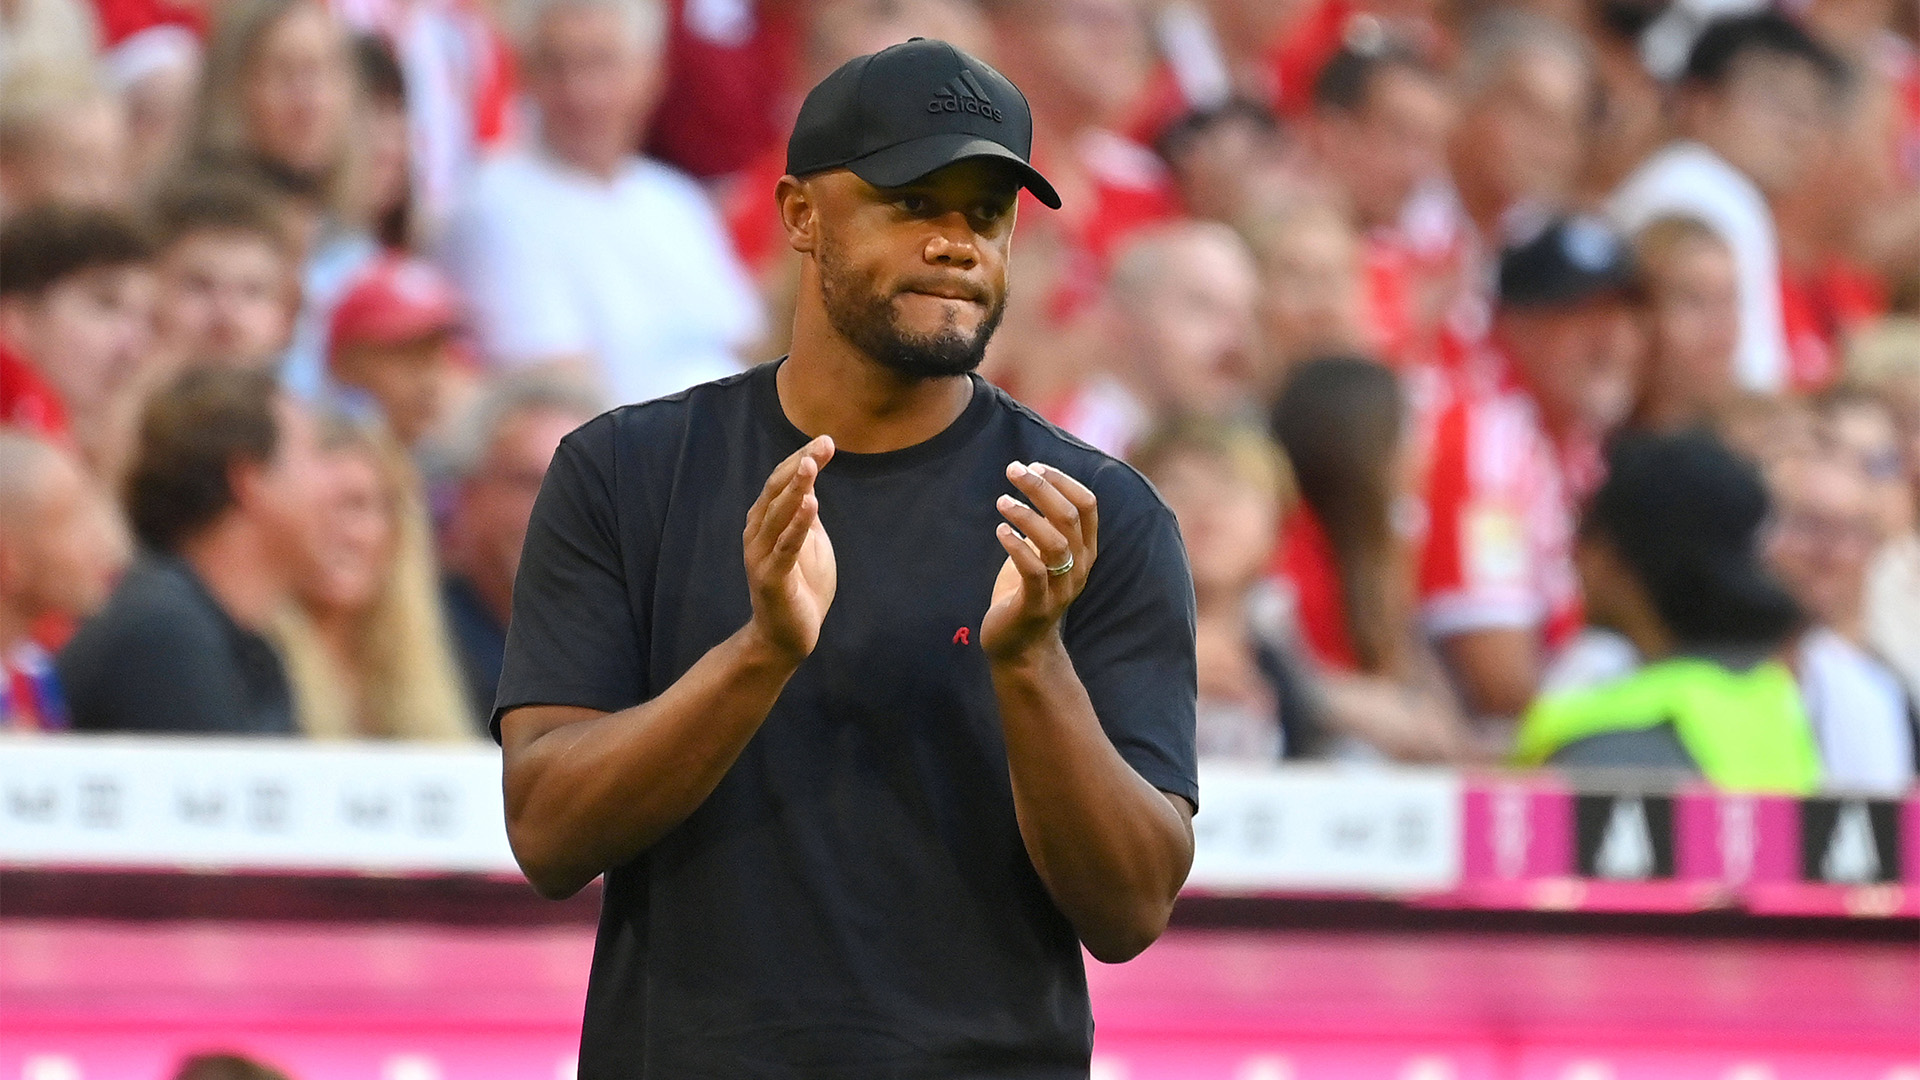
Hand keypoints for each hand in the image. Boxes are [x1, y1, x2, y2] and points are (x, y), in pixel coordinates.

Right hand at [743, 436, 836, 662]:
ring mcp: (761, 555)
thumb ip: (806, 513)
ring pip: (778, 514)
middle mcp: (757, 533)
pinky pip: (786, 547)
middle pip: (777, 491)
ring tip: (812, 465)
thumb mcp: (810, 541)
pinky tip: (811, 504)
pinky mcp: (771, 578)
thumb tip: (811, 479)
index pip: (782, 482)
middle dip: (800, 465)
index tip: (827, 440)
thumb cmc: (801, 586)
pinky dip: (798, 524)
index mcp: (765, 522)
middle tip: (823, 444)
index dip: (802, 459)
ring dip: (796, 488)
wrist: (787, 636)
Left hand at [982, 461, 1096, 663]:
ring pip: (1055, 543)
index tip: (1035, 465)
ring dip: (1026, 515)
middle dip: (1041, 488)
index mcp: (1084, 550)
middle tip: (1013, 470)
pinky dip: (1016, 546)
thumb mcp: (1040, 551)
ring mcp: (1060, 588)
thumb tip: (1033, 478)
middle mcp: (1079, 567)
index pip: (1087, 505)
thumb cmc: (1027, 591)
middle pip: (1069, 517)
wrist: (1020, 647)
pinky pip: (1033, 571)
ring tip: (1002, 501)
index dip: (1063, 480)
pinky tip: (1000, 530)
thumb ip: (1044, 522)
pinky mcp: (1037, 606)